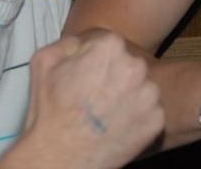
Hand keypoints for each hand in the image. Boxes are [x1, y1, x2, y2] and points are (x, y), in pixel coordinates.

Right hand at [0, 31, 163, 168]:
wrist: (60, 158)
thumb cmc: (50, 110)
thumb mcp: (44, 60)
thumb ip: (69, 42)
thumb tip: (84, 42)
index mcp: (110, 46)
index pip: (110, 43)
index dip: (97, 59)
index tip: (88, 75)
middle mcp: (135, 65)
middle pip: (129, 63)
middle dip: (116, 75)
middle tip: (97, 95)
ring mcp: (149, 94)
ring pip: (142, 86)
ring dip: (130, 95)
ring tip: (108, 112)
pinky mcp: (156, 120)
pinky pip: (150, 110)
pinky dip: (138, 117)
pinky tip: (118, 125)